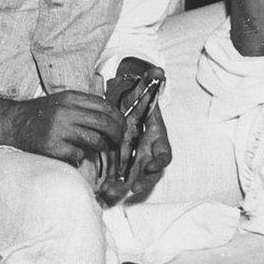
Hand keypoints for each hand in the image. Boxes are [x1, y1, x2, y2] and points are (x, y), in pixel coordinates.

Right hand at [9, 90, 123, 165]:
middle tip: (118, 141)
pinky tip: (74, 153)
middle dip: (117, 134)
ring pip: (95, 141)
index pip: (105, 106)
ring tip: (97, 148)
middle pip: (104, 124)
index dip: (119, 118)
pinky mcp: (51, 147)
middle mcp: (65, 111)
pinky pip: (78, 155)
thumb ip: (85, 106)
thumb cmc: (41, 114)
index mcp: (70, 97)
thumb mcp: (63, 101)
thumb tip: (113, 118)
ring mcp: (58, 129)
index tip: (123, 126)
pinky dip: (80, 157)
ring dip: (101, 147)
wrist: (13, 123)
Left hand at [100, 64, 171, 202]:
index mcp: (156, 136)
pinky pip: (118, 176)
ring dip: (123, 187)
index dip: (160, 160)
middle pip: (149, 173)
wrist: (124, 101)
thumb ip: (152, 78)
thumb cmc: (136, 96)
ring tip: (110, 192)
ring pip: (133, 178)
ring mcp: (134, 158)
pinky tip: (99, 188)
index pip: (164, 152)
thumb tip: (158, 71)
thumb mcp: (143, 86)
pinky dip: (110, 183)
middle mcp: (147, 151)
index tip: (152, 165)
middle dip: (142, 182)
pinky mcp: (120, 161)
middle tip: (132, 187)